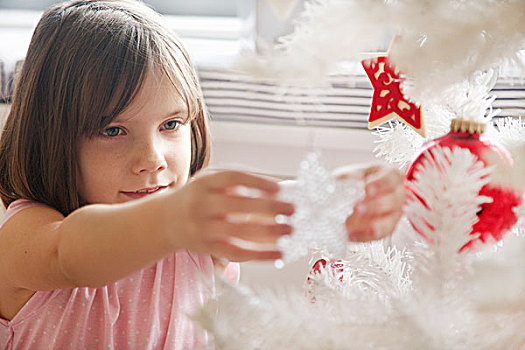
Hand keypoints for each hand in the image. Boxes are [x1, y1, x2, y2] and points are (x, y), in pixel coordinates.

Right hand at [168, 170, 293, 261]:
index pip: (232, 178)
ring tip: (290, 230)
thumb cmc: (200, 197)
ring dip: (269, 232)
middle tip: (292, 209)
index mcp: (205, 183)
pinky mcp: (208, 248)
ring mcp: (203, 228)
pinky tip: (279, 252)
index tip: (279, 187)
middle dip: (268, 208)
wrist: (167, 220)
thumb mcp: (212, 182)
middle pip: (238, 205)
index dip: (256, 182)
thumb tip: (279, 190)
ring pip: (239, 232)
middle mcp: (201, 204)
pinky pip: (238, 253)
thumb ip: (239, 183)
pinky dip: (260, 254)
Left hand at [333, 163, 405, 241]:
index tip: (366, 187)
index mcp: (390, 175)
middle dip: (375, 205)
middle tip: (356, 208)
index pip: (391, 178)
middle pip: (394, 200)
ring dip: (372, 225)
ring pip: (390, 221)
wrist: (349, 195)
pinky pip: (381, 235)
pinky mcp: (388, 228)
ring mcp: (395, 213)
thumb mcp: (350, 174)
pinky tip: (352, 235)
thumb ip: (348, 177)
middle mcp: (398, 194)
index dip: (380, 183)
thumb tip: (341, 180)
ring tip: (352, 226)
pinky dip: (365, 236)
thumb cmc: (354, 181)